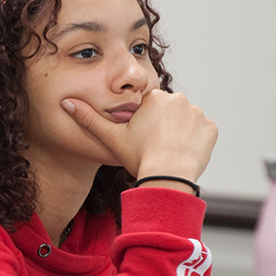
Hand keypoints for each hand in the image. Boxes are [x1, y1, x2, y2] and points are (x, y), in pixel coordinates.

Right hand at [62, 90, 217, 181]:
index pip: (150, 107)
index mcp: (153, 98)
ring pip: (186, 121)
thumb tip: (65, 102)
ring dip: (180, 133)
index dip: (145, 125)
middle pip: (169, 112)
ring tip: (169, 152)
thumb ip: (87, 118)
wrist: (167, 177)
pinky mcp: (211, 128)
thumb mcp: (110, 137)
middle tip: (155, 147)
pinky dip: (195, 142)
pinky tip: (184, 154)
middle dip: (164, 127)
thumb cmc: (138, 157)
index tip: (143, 140)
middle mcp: (178, 98)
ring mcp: (197, 113)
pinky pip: (202, 132)